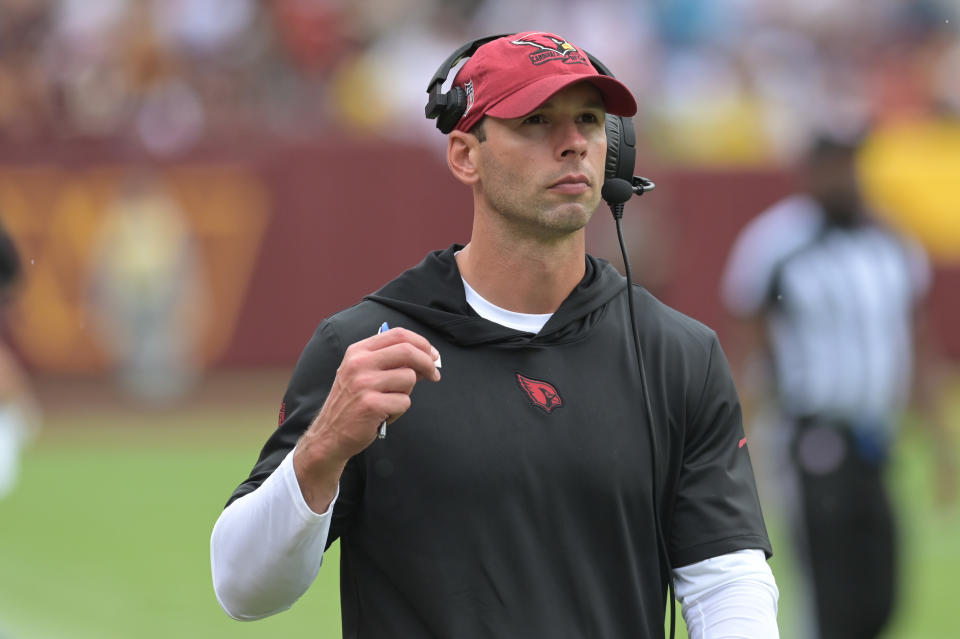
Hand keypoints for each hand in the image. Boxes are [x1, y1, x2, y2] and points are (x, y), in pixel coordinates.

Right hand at [292, 327, 440, 511]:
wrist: (330, 434)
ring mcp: (364, 383)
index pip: (398, 334)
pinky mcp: (371, 405)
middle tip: (435, 375)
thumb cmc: (353, 403)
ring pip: (409, 378)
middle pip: (407, 351)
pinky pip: (404, 402)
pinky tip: (384, 415)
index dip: (422, 343)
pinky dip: (399, 411)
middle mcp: (359, 363)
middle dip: (428, 363)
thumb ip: (390, 362)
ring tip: (390, 403)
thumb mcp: (364, 374)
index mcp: (358, 351)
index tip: (432, 355)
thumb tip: (427, 357)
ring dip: (407, 393)